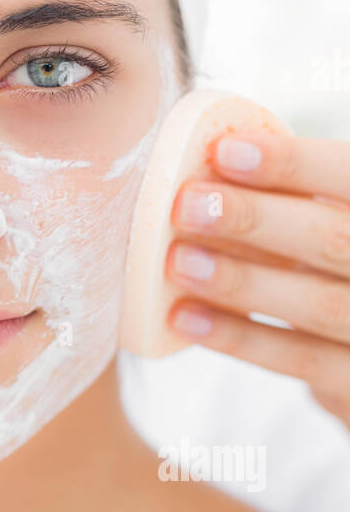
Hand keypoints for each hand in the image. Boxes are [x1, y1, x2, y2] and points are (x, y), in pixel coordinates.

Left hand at [165, 129, 349, 429]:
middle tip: (186, 206)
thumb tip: (207, 160)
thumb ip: (292, 193)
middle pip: (333, 240)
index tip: (224, 151)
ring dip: (241, 282)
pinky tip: (186, 317)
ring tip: (179, 261)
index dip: (293, 163)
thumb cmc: (336, 260)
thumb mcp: (329, 215)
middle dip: (255, 221)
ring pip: (318, 304)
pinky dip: (241, 338)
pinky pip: (302, 360)